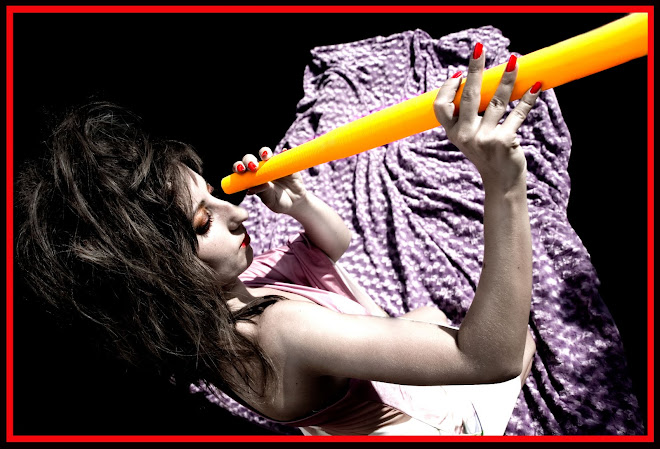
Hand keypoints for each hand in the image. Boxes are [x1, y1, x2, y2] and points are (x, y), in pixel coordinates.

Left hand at [232, 147, 307, 214]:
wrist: (295, 202)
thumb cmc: (278, 202)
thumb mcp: (269, 199)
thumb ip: (262, 192)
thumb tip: (252, 187)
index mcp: (252, 178)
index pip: (242, 169)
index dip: (238, 167)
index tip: (241, 170)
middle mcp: (261, 169)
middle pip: (251, 159)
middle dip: (249, 160)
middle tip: (253, 167)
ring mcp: (273, 164)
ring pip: (266, 153)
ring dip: (264, 152)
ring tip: (266, 156)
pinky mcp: (286, 163)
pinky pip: (284, 154)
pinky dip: (284, 152)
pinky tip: (284, 151)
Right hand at [433, 45, 541, 193]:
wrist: (501, 182)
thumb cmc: (486, 154)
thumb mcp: (470, 136)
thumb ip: (468, 115)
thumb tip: (472, 80)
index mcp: (453, 133)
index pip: (441, 106)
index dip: (448, 87)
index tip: (458, 73)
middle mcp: (465, 136)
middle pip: (468, 96)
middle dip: (474, 69)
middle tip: (479, 49)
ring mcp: (484, 139)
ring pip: (497, 101)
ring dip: (508, 79)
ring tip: (515, 61)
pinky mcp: (504, 141)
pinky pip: (518, 114)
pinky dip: (528, 99)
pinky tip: (536, 85)